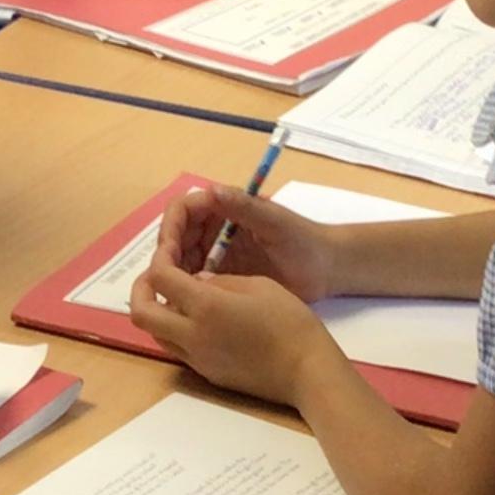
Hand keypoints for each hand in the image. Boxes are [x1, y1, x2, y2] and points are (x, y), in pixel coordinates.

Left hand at [126, 253, 330, 406]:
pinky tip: (199, 320)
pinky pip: (177, 348)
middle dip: (141, 290)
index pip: (160, 278)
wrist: (308, 372)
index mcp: (206, 307)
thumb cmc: (291, 322)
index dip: (159, 261)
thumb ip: (219, 280)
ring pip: (155, 333)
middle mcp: (193, 335)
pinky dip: (176, 330)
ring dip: (157, 312)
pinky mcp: (207, 374)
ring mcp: (197, 358)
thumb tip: (195, 281)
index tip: (169, 252)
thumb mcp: (257, 286)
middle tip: (158, 277)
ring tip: (178, 298)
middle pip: (141, 312)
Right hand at [155, 183, 337, 301]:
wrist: (326, 269)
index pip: (184, 210)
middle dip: (168, 256)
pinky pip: (195, 281)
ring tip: (176, 295)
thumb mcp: (274, 222)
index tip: (169, 251)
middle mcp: (215, 228)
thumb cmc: (304, 239)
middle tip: (168, 280)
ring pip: (181, 261)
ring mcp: (218, 253)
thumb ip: (244, 207)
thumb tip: (210, 191)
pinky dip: (187, 290)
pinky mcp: (223, 276)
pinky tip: (188, 303)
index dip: (171, 228)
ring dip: (174, 275)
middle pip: (176, 237)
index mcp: (225, 208)